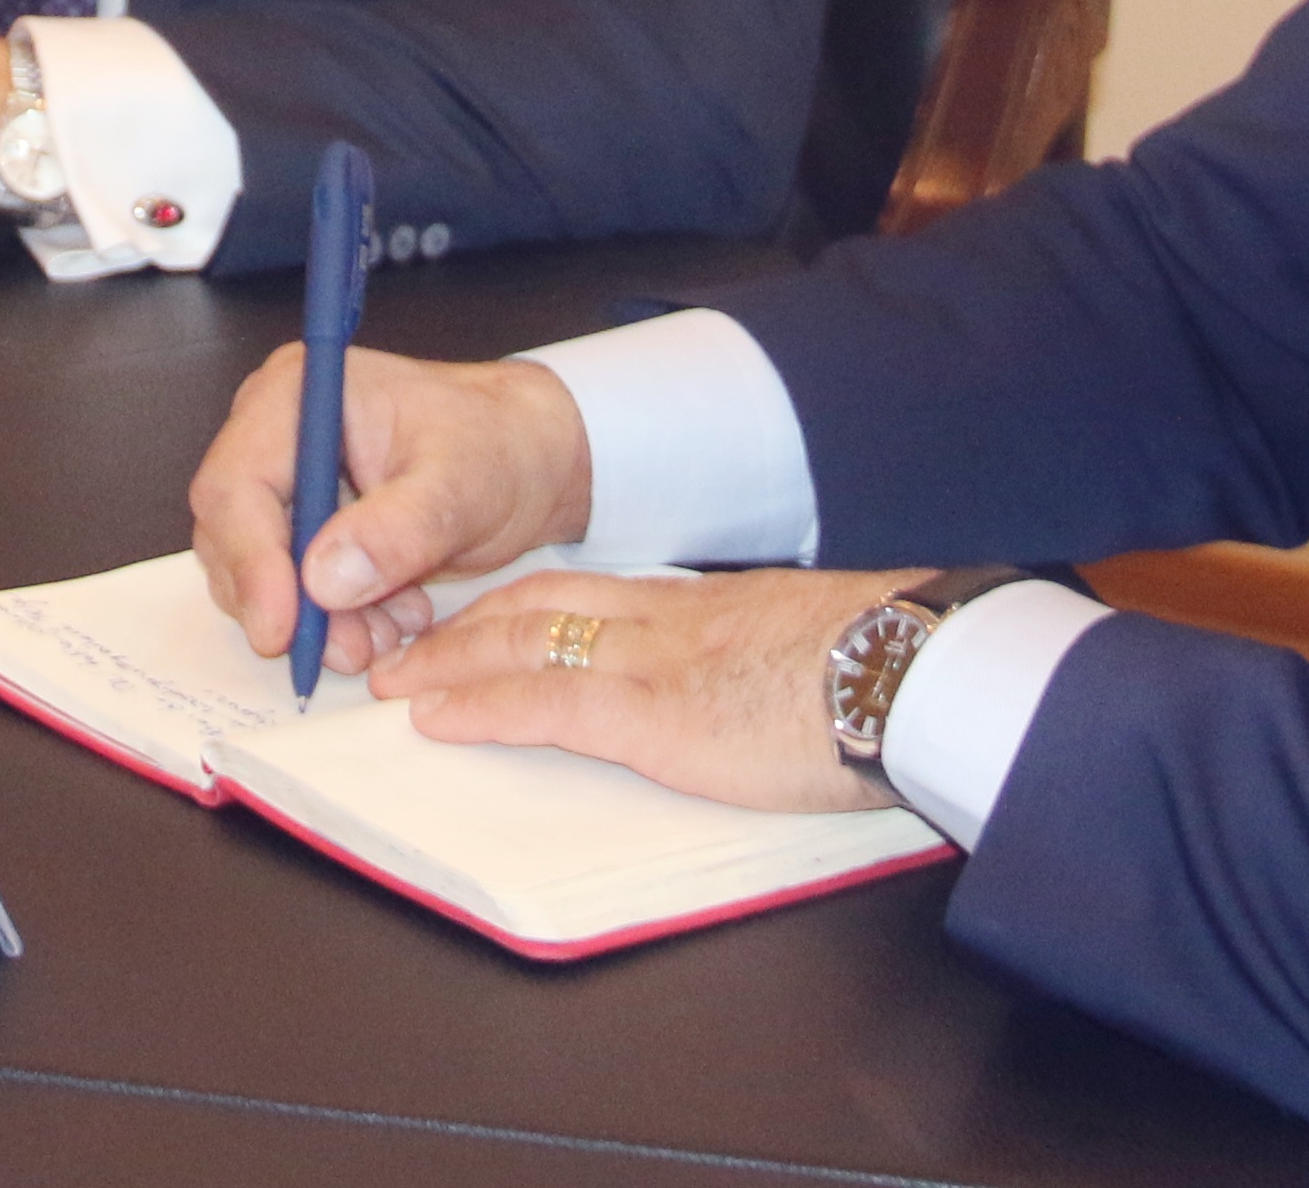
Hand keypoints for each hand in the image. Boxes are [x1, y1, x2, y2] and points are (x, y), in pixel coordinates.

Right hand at [187, 348, 595, 673]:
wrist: (529, 459)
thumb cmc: (500, 445)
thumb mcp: (461, 484)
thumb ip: (397, 529)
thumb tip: (323, 581)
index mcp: (298, 396)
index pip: (236, 483)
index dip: (251, 561)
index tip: (282, 626)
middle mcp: (276, 436)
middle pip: (233, 535)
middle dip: (287, 603)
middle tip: (348, 648)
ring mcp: (286, 484)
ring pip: (258, 573)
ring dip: (315, 621)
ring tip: (388, 634)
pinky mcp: (305, 529)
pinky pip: (292, 591)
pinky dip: (334, 622)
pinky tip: (391, 623)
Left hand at [378, 566, 901, 814]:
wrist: (912, 670)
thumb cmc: (883, 670)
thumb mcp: (808, 645)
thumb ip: (761, 655)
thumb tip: (761, 681)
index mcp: (702, 608)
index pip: (587, 592)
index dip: (519, 604)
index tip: (475, 619)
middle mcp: (663, 621)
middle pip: (538, 605)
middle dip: (465, 626)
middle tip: (408, 644)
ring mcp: (652, 662)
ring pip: (523, 643)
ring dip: (450, 662)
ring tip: (396, 680)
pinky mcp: (653, 716)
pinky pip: (544, 703)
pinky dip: (480, 707)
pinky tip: (436, 718)